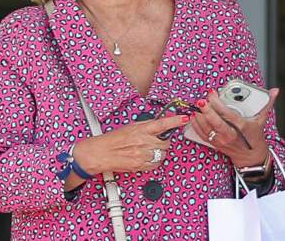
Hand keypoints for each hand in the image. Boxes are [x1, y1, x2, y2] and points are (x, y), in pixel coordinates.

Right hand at [72, 114, 188, 174]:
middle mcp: (143, 141)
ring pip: (162, 154)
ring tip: (147, 151)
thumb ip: (146, 126)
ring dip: (158, 153)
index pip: (162, 123)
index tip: (184, 119)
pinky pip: (155, 165)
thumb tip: (159, 124)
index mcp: (141, 129)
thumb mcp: (130, 127)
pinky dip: (153, 162)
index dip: (175, 121)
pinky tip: (145, 158)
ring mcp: (142, 154)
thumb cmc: (113, 139)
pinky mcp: (140, 165)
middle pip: (166, 143)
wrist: (100, 153)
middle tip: (155, 142)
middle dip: (163, 143)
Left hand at [190, 88, 279, 167]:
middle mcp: (229, 135)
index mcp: (241, 127)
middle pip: (215, 122)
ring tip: (196, 106)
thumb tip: (275, 91)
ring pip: (206, 129)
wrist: (251, 159)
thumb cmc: (256, 139)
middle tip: (201, 99)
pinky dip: (196, 125)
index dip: (218, 103)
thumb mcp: (261, 120)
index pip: (227, 114)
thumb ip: (266, 104)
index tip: (212, 93)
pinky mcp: (215, 144)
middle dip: (206, 110)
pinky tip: (193, 116)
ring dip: (199, 117)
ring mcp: (221, 141)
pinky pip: (202, 135)